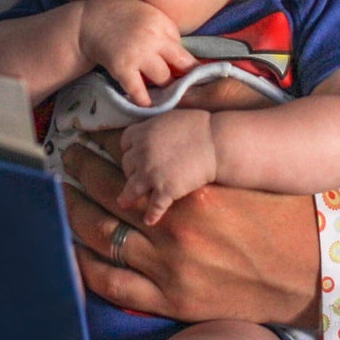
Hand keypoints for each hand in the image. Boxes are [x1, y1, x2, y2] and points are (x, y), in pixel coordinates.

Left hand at [60, 145, 317, 328]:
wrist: (318, 275)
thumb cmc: (291, 214)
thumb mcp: (252, 169)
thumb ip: (213, 145)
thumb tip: (176, 112)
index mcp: (195, 189)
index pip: (130, 157)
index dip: (105, 142)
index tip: (92, 133)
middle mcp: (176, 229)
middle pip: (106, 192)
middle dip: (82, 169)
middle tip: (69, 156)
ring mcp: (171, 270)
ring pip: (101, 234)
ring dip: (74, 209)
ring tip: (63, 193)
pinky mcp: (172, 303)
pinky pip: (112, 284)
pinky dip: (85, 263)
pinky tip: (73, 245)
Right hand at [73, 0, 196, 106]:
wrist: (88, 21)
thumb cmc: (120, 16)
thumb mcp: (148, 13)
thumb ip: (165, 31)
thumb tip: (184, 57)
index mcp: (161, 23)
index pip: (183, 49)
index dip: (188, 64)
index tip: (191, 75)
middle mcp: (153, 38)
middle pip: (180, 64)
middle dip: (181, 76)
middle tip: (179, 85)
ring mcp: (138, 54)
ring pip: (164, 78)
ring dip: (163, 85)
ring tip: (161, 90)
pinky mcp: (122, 67)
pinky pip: (138, 89)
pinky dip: (144, 99)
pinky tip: (147, 103)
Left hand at [116, 108, 217, 224]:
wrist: (216, 142)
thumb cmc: (199, 127)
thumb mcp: (169, 118)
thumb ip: (154, 127)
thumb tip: (150, 133)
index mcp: (143, 133)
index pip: (125, 143)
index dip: (129, 150)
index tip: (133, 156)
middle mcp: (142, 153)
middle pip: (127, 165)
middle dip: (132, 171)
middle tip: (139, 175)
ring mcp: (152, 173)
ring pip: (132, 189)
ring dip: (127, 197)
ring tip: (123, 203)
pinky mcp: (165, 190)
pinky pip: (154, 206)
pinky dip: (152, 214)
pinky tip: (150, 220)